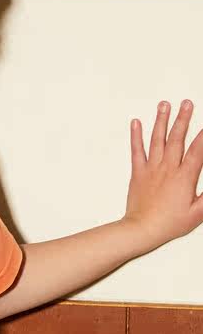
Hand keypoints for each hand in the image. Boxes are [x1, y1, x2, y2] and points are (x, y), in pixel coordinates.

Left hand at [123, 99, 202, 251]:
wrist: (142, 230)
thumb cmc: (168, 224)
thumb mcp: (198, 213)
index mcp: (184, 177)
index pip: (198, 151)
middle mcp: (167, 169)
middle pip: (177, 138)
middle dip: (183, 118)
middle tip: (187, 103)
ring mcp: (151, 169)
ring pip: (157, 140)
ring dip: (161, 120)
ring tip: (165, 105)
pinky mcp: (138, 173)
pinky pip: (137, 150)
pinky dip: (136, 136)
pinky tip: (136, 123)